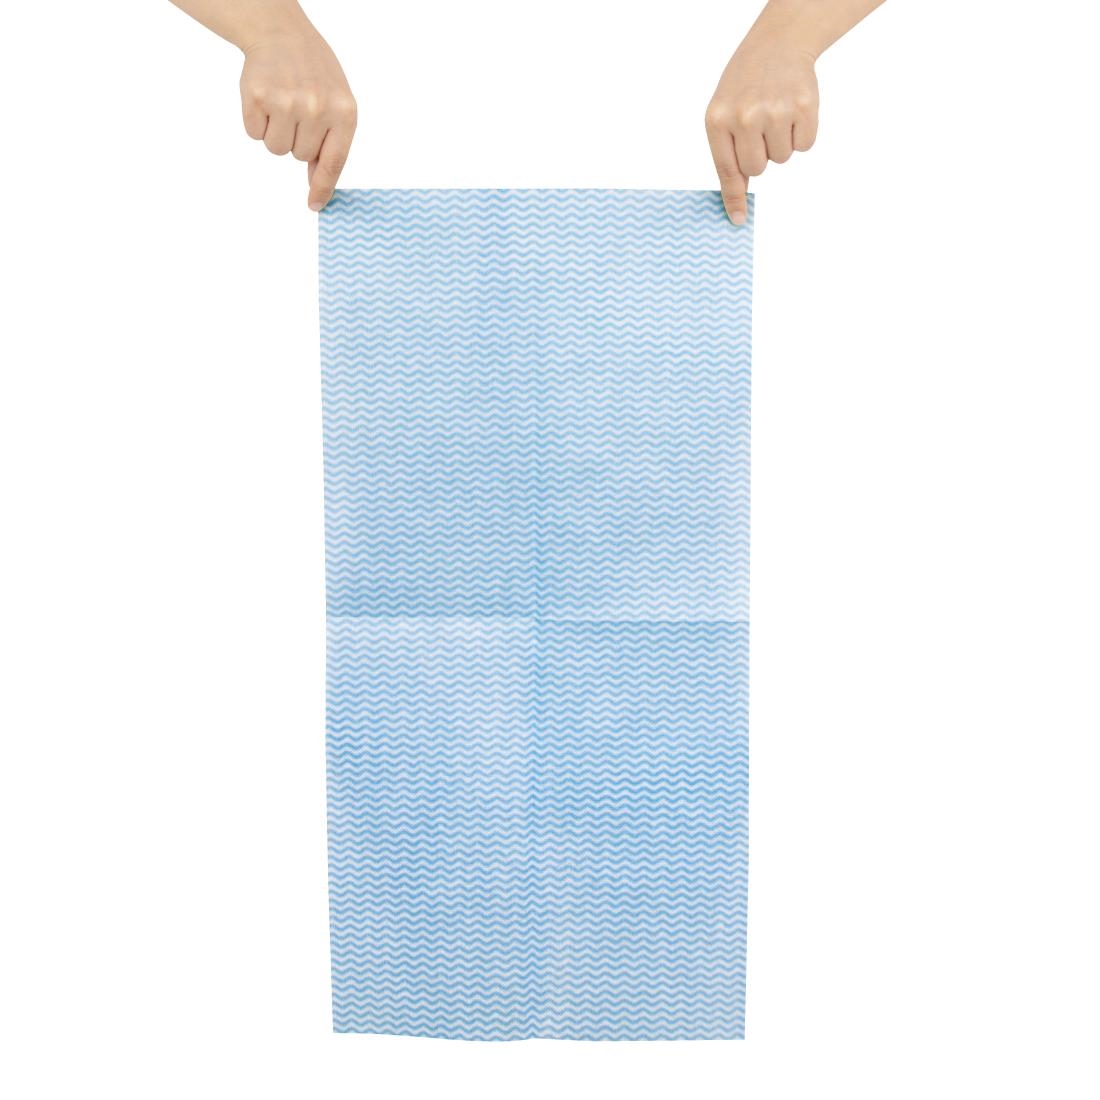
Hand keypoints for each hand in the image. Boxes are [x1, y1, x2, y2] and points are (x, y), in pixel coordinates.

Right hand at [239, 24, 356, 210]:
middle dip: (296, 140)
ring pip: (276, 149)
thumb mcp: (337, 103)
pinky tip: (266, 98)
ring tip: (282, 104)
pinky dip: (256, 122)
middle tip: (297, 110)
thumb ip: (332, 144)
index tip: (315, 206)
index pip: (333, 162)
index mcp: (343, 112)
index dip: (322, 188)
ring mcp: (286, 101)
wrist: (281, 33)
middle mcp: (317, 108)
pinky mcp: (256, 96)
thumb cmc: (314, 74)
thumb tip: (317, 186)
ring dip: (276, 132)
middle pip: (299, 156)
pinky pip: (254, 133)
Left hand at [705, 41, 818, 223]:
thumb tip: (738, 199)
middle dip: (761, 156)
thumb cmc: (745, 86)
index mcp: (718, 119)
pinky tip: (793, 111)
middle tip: (761, 129)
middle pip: (757, 169)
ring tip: (776, 115)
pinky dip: (802, 134)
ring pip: (782, 159)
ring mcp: (775, 111)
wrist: (777, 45)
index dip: (734, 198)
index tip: (738, 219)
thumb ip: (727, 154)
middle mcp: (745, 116)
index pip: (727, 170)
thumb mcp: (724, 113)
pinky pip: (805, 145)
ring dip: (781, 143)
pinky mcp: (804, 107)